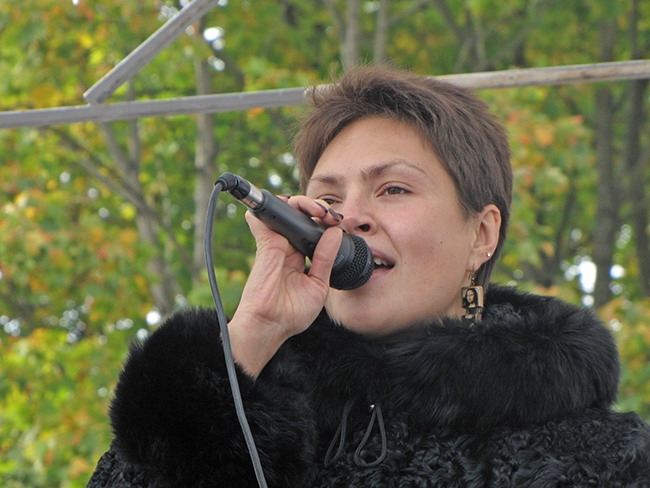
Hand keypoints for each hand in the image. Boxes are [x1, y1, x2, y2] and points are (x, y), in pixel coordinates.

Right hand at [228, 196, 342, 377]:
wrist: (271, 326)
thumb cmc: (292, 313)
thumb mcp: (318, 284)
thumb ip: (325, 258)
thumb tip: (335, 233)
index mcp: (300, 257)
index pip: (313, 229)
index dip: (326, 221)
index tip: (338, 224)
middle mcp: (287, 247)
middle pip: (301, 216)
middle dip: (318, 208)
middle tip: (330, 216)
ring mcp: (276, 244)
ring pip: (286, 211)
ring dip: (303, 203)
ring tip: (318, 211)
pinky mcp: (265, 244)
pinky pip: (263, 219)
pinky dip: (273, 206)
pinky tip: (291, 206)